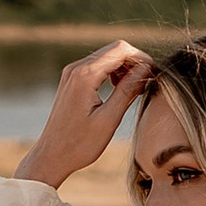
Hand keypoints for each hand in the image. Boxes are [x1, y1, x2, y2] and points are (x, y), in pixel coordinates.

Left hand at [16, 41, 155, 187]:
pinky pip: (97, 66)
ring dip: (124, 68)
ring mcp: (71, 73)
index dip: (141, 58)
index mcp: (84, 76)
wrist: (52, 156)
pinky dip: (112, 73)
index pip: (120, 50)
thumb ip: (127, 90)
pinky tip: (119, 90)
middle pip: (114, 49)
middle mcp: (75, 69)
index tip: (154, 74)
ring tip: (134, 90)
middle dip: (134, 62)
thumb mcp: (109, 119)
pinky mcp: (71, 80)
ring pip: (106, 57)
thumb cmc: (79, 144)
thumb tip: (146, 68)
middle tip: (147, 83)